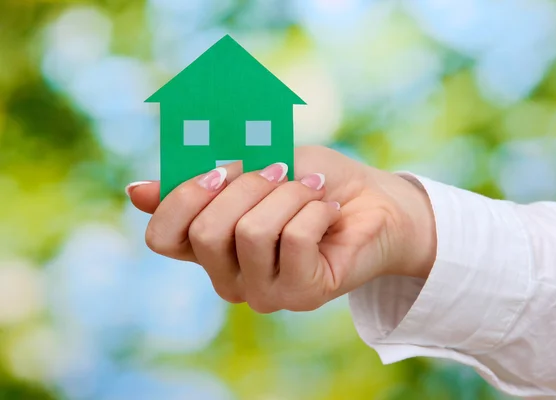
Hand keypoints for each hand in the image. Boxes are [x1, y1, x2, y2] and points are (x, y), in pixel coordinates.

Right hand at [127, 146, 435, 312]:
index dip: (182, 197)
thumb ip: (203, 182)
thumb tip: (135, 192)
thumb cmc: (311, 180)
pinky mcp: (302, 294)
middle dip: (247, 185)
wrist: (373, 200)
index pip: (162, 238)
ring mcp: (264, 291)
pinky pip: (294, 240)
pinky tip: (330, 212)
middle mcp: (229, 277)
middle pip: (206, 232)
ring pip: (251, 233)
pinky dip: (315, 209)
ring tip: (313, 189)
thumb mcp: (254, 167)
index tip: (219, 169)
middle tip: (281, 170)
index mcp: (210, 245)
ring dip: (288, 194)